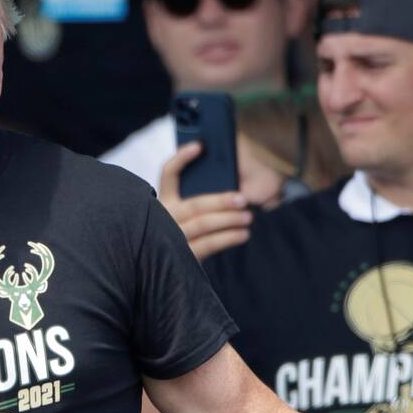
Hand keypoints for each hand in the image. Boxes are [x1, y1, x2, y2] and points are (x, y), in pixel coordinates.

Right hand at [159, 142, 252, 260]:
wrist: (166, 266)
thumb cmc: (190, 227)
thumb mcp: (188, 206)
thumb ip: (200, 192)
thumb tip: (225, 176)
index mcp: (164, 199)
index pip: (168, 173)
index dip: (181, 158)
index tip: (200, 146)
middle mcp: (165, 217)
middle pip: (194, 204)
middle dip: (220, 201)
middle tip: (243, 199)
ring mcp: (171, 238)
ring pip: (203, 224)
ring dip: (228, 220)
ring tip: (248, 217)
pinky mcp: (182, 256)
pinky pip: (208, 245)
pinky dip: (228, 238)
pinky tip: (243, 234)